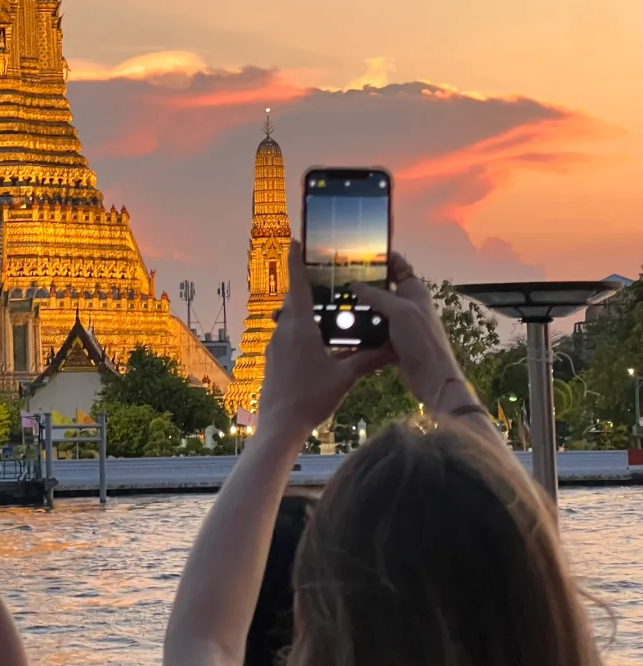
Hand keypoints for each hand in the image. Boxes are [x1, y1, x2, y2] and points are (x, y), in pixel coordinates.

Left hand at [257, 241, 381, 441]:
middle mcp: (283, 331)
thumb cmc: (310, 399)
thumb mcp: (344, 377)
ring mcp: (274, 345)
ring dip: (304, 312)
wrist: (279, 426)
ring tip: (323, 311)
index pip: (298, 284)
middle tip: (324, 279)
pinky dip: (299, 331)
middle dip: (307, 289)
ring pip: (289, 319)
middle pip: (294, 300)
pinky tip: (314, 344)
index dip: (295, 260)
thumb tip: (393, 348)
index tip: (295, 240)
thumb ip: (368, 359)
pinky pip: (286, 336)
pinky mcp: (272, 359)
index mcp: (299, 327)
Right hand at [354, 257, 467, 413]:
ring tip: (337, 298)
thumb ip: (376, 295)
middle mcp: (408, 302)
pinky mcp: (393, 339)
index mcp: (414, 289)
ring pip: (376, 307)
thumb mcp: (398, 311)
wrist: (431, 378)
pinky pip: (374, 326)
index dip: (381, 256)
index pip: (397, 264)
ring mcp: (400, 322)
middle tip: (339, 276)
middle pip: (383, 286)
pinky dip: (362, 325)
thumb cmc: (421, 340)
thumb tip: (354, 284)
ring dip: (361, 305)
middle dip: (364, 282)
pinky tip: (344, 323)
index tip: (358, 252)